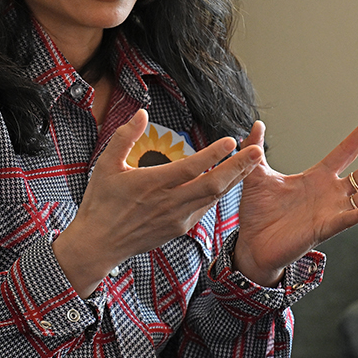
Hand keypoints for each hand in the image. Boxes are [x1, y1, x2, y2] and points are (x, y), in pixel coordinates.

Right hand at [52, 108, 263, 295]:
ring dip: (234, 179)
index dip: (214, 154)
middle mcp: (170, 203)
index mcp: (153, 185)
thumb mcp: (106, 166)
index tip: (231, 140)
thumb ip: (125, 137)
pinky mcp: (179, 228)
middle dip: (239, 168)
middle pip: (214, 185)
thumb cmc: (100, 203)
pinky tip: (226, 182)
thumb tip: (141, 113)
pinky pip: (205, 208)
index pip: (191, 167)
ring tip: (250, 163)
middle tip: (258, 151)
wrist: (99, 245)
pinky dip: (218, 193)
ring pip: (214, 197)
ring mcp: (178, 218)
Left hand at [233, 114, 357, 285]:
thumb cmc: (256, 212)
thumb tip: (257, 123)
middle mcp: (330, 193)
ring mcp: (330, 211)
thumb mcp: (256, 174)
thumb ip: (256, 148)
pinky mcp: (322, 230)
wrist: (250, 243)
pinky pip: (345, 220)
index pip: (345, 152)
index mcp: (317, 177)